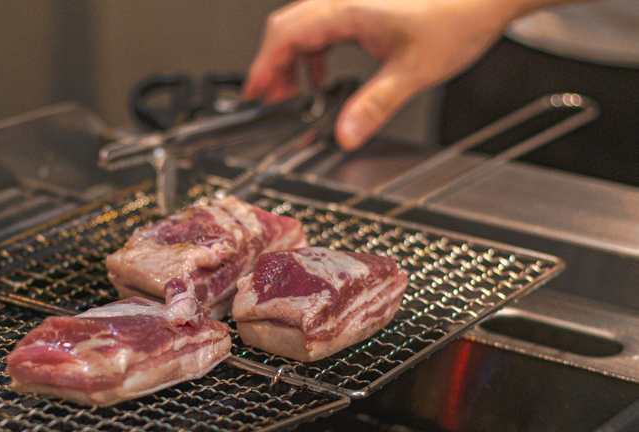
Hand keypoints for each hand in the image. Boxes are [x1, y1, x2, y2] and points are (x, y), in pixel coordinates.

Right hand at [244, 0, 556, 149]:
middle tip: (269, 99)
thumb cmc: (459, 16)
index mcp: (346, 10)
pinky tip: (326, 74)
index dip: (263, 67)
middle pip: (287, 28)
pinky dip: (316, 51)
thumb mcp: (414, 71)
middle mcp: (344, 0)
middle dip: (274, 66)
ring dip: (294, 60)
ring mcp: (353, 0)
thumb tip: (346, 135)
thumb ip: (375, 106)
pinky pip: (325, 25)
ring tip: (296, 92)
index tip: (254, 93)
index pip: (285, 36)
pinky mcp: (365, 4)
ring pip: (305, 25)